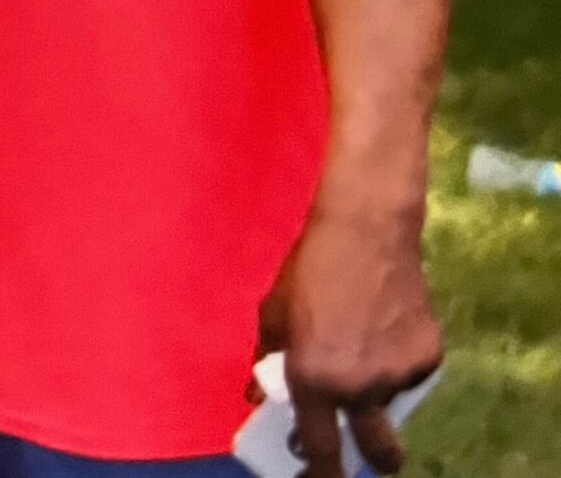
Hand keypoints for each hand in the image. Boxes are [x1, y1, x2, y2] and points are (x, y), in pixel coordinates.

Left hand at [258, 206, 441, 477]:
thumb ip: (267, 359)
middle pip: (378, 450)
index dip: (320, 471)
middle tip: (370, 455)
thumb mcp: (274, 315)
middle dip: (375, 460)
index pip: (321, 447)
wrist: (367, 235)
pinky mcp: (429, 357)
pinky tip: (383, 325)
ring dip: (376, 387)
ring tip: (361, 339)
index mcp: (315, 379)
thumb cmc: (310, 271)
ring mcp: (399, 375)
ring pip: (389, 400)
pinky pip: (409, 373)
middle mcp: (360, 387)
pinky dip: (396, 360)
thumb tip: (258, 394)